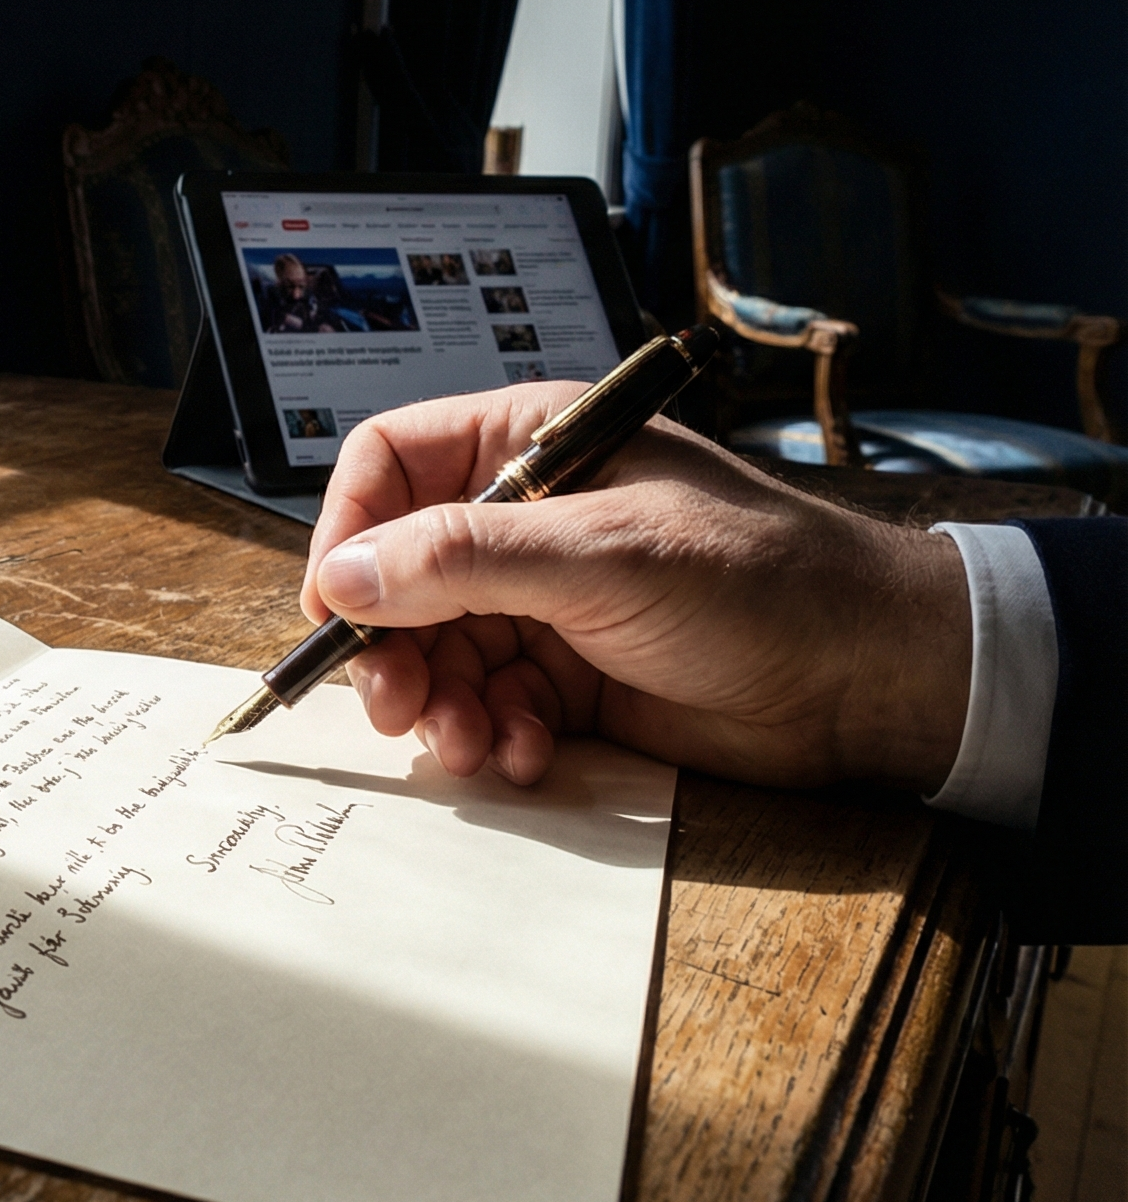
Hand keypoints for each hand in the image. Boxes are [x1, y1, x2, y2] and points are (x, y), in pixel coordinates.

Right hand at [299, 385, 971, 789]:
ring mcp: (542, 601)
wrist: (866, 678)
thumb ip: (463, 561)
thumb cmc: (758, 578)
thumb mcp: (599, 553)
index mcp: (528, 447)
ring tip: (468, 744)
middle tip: (395, 705)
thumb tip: (346, 578)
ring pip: (434, 652)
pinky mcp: (565, 677)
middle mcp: (523, 519)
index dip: (348, 531)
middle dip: (389, 645)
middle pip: (397, 573)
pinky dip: (492, 737)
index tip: (335, 608)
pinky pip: (487, 706)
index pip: (389, 465)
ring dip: (438, 706)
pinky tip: (525, 755)